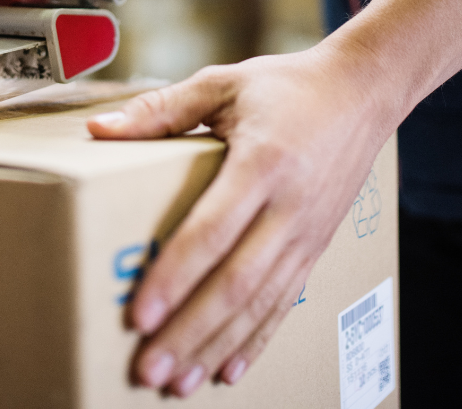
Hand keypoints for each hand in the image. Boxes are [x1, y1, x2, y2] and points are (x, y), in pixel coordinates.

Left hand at [87, 44, 394, 396]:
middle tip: (148, 371)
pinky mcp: (315, 246)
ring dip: (216, 347)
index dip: (174, 276)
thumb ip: (160, 109)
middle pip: (235, 282)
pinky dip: (256, 340)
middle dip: (189, 331)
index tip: (139, 315)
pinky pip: (284, 302)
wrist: (362, 93)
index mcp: (262, 162)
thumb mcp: (222, 82)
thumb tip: (99, 130)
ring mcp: (306, 233)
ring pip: (260, 304)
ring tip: (178, 384)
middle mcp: (288, 207)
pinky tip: (228, 370)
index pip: (211, 231)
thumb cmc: (287, 86)